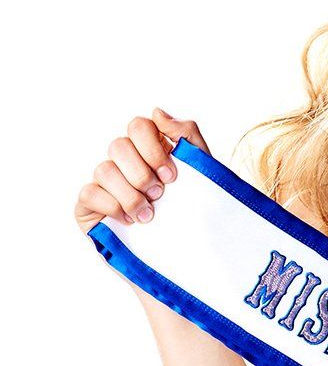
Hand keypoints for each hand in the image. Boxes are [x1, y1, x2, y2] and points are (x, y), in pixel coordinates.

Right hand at [75, 107, 209, 238]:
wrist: (186, 252)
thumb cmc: (192, 209)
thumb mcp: (200, 170)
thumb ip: (186, 135)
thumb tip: (157, 112)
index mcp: (147, 148)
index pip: (139, 126)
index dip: (153, 149)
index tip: (172, 176)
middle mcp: (122, 161)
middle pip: (119, 145)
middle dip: (142, 174)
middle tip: (160, 195)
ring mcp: (103, 182)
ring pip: (104, 170)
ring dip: (130, 195)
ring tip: (149, 215)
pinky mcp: (89, 205)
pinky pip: (89, 193)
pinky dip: (112, 207)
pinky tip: (130, 222)